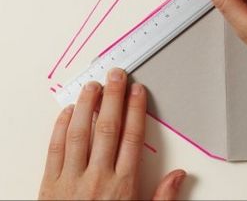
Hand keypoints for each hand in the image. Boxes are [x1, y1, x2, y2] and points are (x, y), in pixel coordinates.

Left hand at [39, 69, 185, 199]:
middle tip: (117, 75)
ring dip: (87, 105)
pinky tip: (68, 111)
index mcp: (122, 186)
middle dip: (113, 97)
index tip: (137, 91)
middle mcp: (97, 178)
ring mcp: (71, 181)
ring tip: (93, 85)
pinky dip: (60, 128)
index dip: (136, 110)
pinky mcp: (49, 186)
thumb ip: (162, 199)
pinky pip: (55, 150)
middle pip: (108, 128)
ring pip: (80, 133)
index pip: (132, 137)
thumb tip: (180, 175)